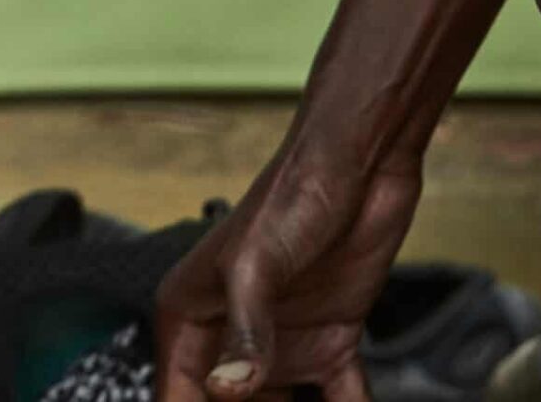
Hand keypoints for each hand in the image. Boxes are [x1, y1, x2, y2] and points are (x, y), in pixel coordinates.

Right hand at [156, 148, 422, 400]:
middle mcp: (231, 337)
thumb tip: (227, 393)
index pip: (179, 397)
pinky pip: (339, 401)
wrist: (361, 163)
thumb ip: (245, 334)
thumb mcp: (258, 267)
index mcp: (191, 317)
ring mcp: (282, 342)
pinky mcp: (332, 340)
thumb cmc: (291, 195)